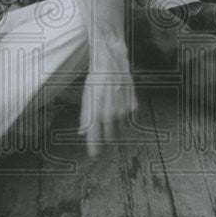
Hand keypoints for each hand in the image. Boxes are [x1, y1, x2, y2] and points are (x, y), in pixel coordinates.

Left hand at [79, 36, 137, 156]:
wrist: (111, 61)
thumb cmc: (96, 79)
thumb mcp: (86, 97)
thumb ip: (85, 117)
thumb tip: (82, 133)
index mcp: (95, 112)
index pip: (94, 137)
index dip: (94, 148)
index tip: (95, 155)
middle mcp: (109, 114)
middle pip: (109, 137)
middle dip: (106, 138)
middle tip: (104, 134)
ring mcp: (123, 111)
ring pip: (120, 128)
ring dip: (116, 126)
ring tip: (111, 110)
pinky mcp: (133, 105)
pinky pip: (130, 119)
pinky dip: (125, 116)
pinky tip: (120, 104)